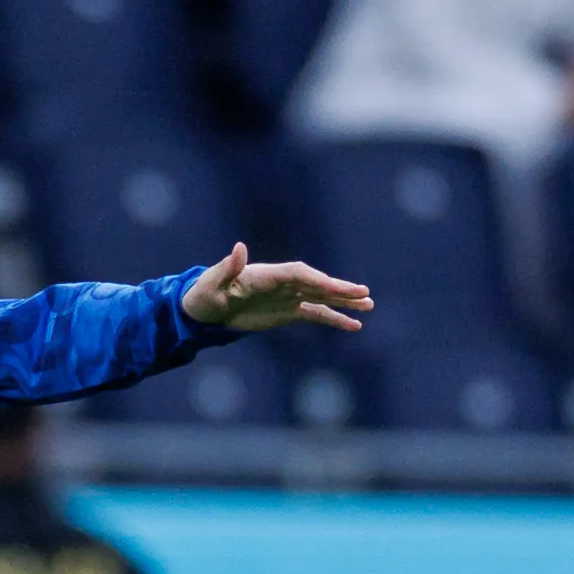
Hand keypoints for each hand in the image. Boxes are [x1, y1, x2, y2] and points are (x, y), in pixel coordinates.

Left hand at [181, 243, 371, 333]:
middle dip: (339, 288)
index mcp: (266, 274)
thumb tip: (239, 248)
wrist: (204, 311)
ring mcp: (288, 297)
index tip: (333, 287)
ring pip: (322, 297)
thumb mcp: (212, 283)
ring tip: (369, 305)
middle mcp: (282, 283)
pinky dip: (334, 319)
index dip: (315, 280)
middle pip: (316, 283)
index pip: (297, 273)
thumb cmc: (204, 295)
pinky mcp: (288, 312)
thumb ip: (227, 267)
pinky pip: (316, 314)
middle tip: (364, 293)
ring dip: (344, 301)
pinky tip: (354, 325)